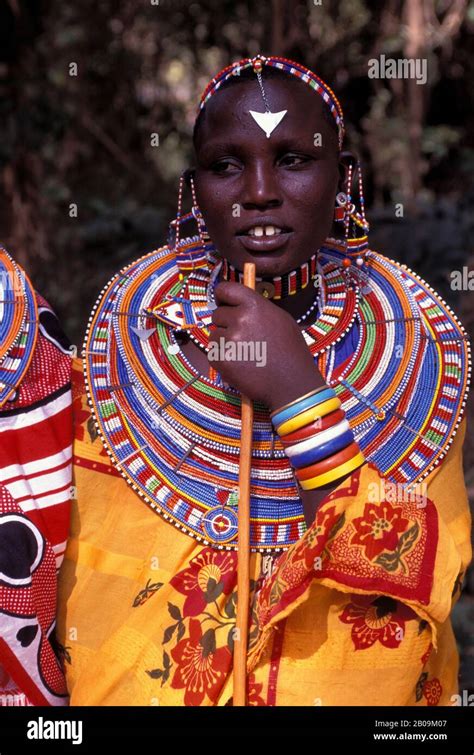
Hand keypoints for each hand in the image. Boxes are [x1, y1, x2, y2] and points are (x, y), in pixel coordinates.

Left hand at [208, 281, 325, 410]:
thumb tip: (238, 303)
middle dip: (226, 324)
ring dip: (224, 343)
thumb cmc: (290, 352)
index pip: (226, 289)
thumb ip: (258, 308)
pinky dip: (222, 359)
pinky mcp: (222, 359)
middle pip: (217, 315)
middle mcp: (241, 319)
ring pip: (214, 335)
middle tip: (243, 338)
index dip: (222, 296)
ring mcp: (230, 339)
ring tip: (245, 354)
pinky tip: (241, 365)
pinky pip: (213, 353)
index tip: (223, 302)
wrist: (292, 384)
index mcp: (255, 305)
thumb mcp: (281, 319)